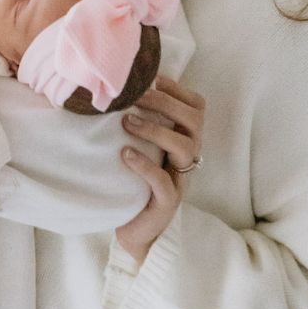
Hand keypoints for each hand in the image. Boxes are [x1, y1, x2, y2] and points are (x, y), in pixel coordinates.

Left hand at [114, 74, 204, 264]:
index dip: (178, 90)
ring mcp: (180, 180)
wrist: (133, 229)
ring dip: (155, 130)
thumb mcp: (138, 145)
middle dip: (165, 103)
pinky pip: (163, 181)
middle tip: (134, 98)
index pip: (196, 107)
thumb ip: (135, 120)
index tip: (152, 79)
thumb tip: (111, 88)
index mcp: (183, 139)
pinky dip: (144, 165)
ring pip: (186, 148)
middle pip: (195, 121)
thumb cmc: (133, 180)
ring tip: (126, 123)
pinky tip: (125, 154)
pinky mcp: (167, 202)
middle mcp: (187, 157)